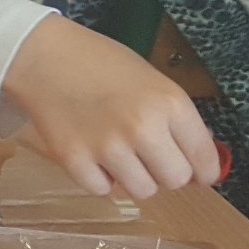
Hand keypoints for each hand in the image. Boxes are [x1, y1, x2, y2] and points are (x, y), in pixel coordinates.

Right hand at [2, 16, 220, 196]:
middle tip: (151, 158)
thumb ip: (176, 118)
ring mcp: (107, 147)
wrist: (44, 57)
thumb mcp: (152, 80)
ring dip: (134, 178)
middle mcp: (143, 128)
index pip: (204, 158)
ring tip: (119, 155)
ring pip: (141, 191)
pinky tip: (92, 155)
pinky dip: (100, 178)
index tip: (200, 175)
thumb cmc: (100, 62)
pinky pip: (102, 190)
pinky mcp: (75, 161)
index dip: (204, 170)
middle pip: (175, 180)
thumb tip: (199, 154)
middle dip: (167, 172)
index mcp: (170, 103)